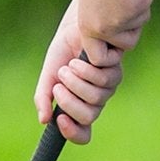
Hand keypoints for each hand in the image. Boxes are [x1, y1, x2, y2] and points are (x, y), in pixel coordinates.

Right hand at [35, 0, 124, 144]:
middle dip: (70, 102)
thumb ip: (44, 97)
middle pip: (88, 117)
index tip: (59, 120)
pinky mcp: (115, 70)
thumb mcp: (49, 75)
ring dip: (76, 82)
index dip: (73, 133)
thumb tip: (43, 120)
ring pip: (96, 98)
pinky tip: (79, 58)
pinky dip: (86, 69)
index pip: (83, 133)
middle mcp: (96, 99)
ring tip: (67, 66)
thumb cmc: (63, 51)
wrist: (75, 27)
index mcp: (80, 105)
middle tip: (59, 85)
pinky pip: (103, 79)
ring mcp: (108, 86)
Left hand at [77, 0, 155, 60]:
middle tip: (129, 5)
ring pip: (141, 25)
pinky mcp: (134, 9)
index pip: (99, 59)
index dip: (112, 53)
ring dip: (140, 8)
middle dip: (134, 27)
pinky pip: (148, 6)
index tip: (118, 36)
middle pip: (128, 44)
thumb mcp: (96, 4)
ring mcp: (118, 21)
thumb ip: (105, 22)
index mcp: (88, 28)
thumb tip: (123, 37)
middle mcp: (101, 29)